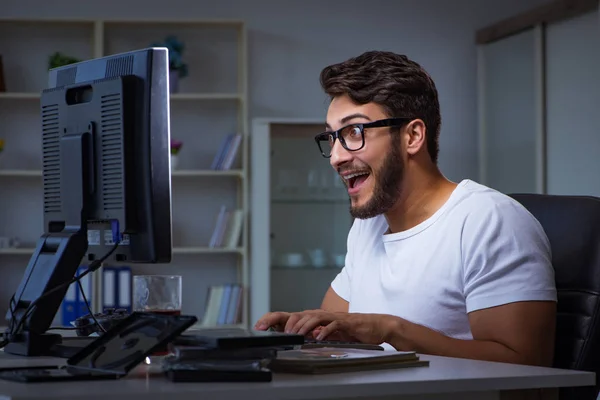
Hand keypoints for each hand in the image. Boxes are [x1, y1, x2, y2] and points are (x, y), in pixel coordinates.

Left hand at [256, 309, 396, 344]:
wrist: (374, 326)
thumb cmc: (351, 330)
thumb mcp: (328, 333)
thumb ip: (314, 334)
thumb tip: (298, 338)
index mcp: (316, 318)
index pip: (292, 316)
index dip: (275, 319)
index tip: (260, 326)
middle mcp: (322, 315)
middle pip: (299, 314)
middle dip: (285, 322)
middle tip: (274, 330)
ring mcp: (333, 317)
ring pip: (314, 317)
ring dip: (302, 326)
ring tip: (294, 334)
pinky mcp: (345, 322)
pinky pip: (333, 325)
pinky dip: (324, 331)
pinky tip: (318, 337)